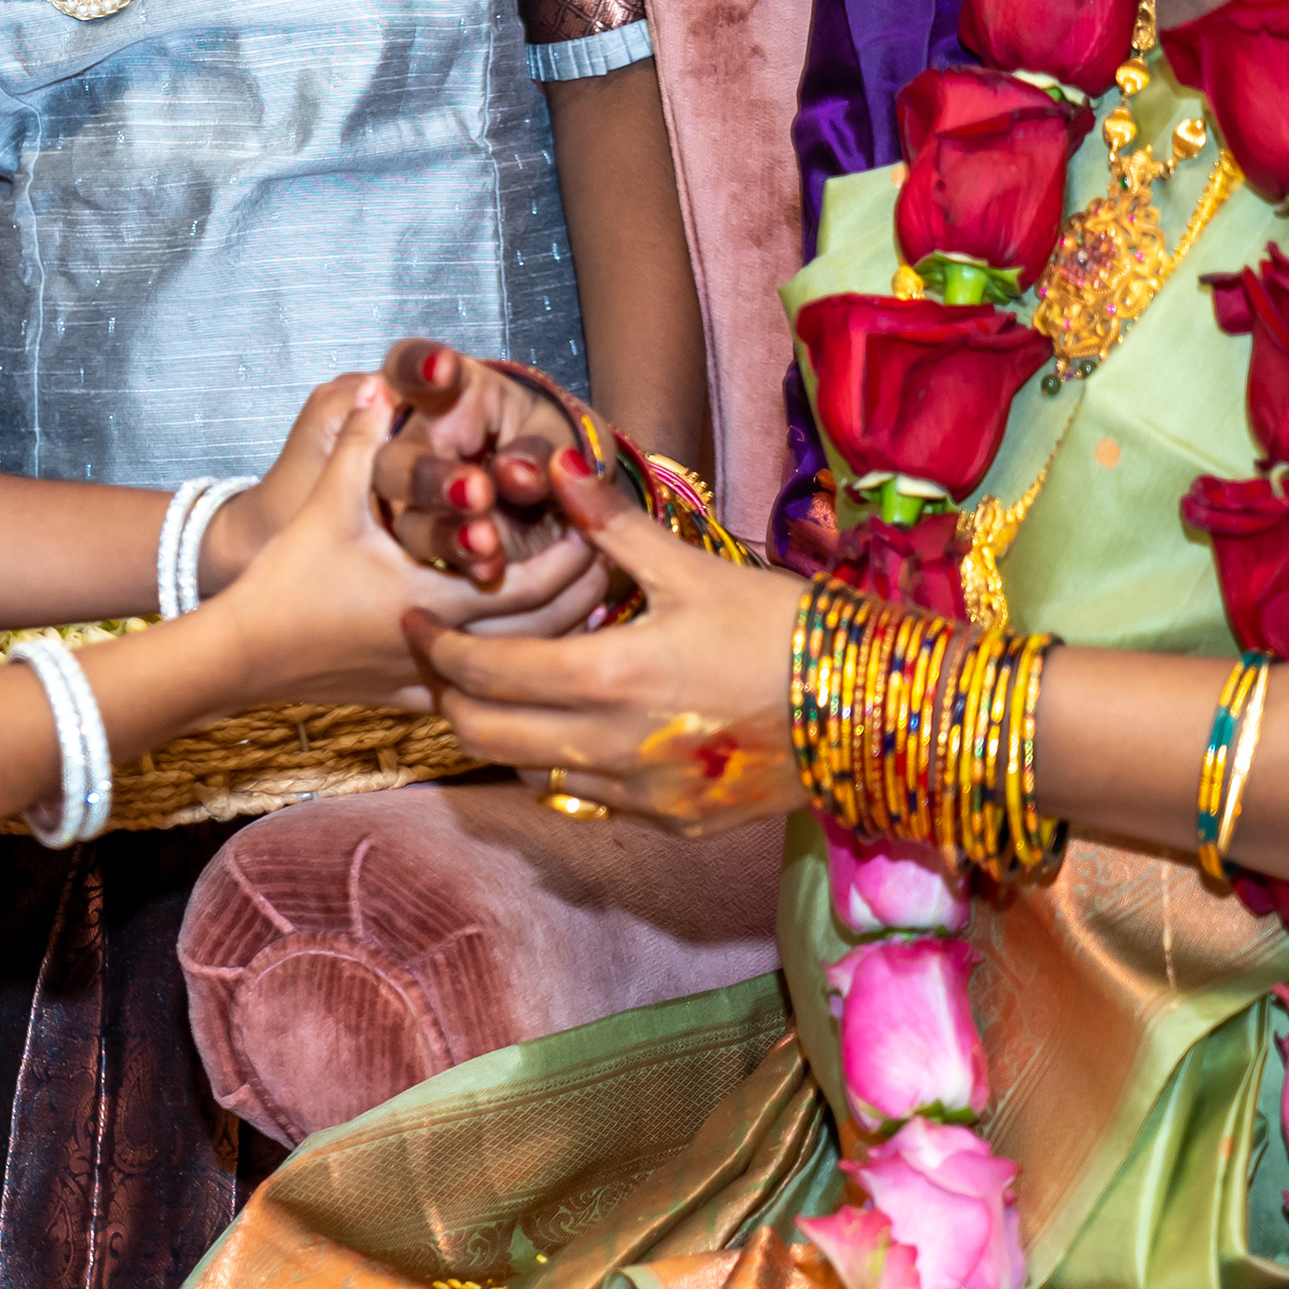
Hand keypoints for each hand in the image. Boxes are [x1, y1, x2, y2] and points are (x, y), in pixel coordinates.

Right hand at [213, 385, 613, 709]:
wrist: (242, 655)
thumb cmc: (285, 581)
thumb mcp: (328, 505)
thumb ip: (363, 444)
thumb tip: (387, 385)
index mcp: (434, 597)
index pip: (533, 583)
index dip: (574, 556)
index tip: (598, 529)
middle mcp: (443, 645)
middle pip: (542, 630)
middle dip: (582, 596)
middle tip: (612, 562)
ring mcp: (428, 680)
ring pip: (519, 668)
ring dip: (557, 635)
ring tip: (583, 600)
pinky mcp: (409, 700)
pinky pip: (483, 695)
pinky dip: (514, 674)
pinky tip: (530, 658)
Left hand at [404, 456, 808, 834]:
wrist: (872, 712)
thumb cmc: (784, 629)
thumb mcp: (694, 568)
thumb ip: (613, 526)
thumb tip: (559, 464)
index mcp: (607, 679)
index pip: (483, 672)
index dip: (436, 646)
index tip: (415, 619)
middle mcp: (611, 749)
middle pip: (486, 737)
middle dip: (449, 697)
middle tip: (440, 657)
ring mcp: (640, 796)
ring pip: (533, 774)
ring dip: (505, 734)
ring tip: (508, 685)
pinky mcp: (672, 824)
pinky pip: (590, 799)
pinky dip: (565, 764)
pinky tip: (580, 723)